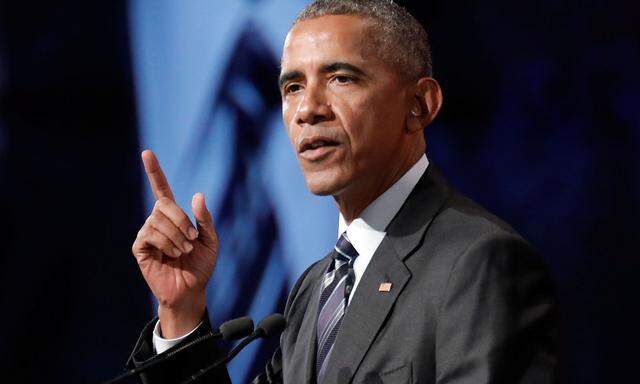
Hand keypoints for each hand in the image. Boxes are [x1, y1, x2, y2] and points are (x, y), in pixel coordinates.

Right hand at [132, 150, 218, 337]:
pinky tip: (171, 255)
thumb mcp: (210, 240)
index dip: (154, 171)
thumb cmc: (201, 265)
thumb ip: (204, 218)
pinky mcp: (140, 248)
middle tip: (192, 240)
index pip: (161, 189)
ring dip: (176, 236)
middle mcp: (158, 221)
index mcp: (175, 216)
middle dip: (182, 221)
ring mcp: (147, 234)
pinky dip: (166, 244)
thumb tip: (197, 195)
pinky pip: (149, 235)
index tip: (147, 153)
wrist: (192, 290)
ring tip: (183, 251)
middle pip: (164, 205)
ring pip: (158, 220)